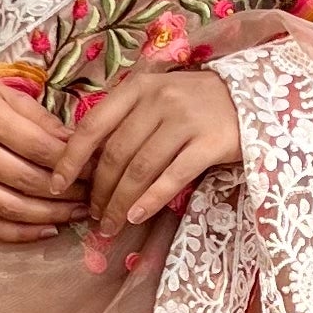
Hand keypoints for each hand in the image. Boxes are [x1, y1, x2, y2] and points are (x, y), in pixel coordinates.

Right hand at [0, 73, 81, 245]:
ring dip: (50, 216)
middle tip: (92, 194)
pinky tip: (46, 231)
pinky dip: (19, 234)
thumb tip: (76, 143)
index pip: (39, 147)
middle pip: (28, 180)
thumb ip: (39, 118)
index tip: (94, 168)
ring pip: (11, 208)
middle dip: (67, 192)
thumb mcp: (1, 94)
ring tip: (77, 214)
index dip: (72, 162)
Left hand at [59, 62, 243, 228]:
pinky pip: (173, 177)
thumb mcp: (158, 97)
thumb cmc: (197, 102)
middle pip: (116, 153)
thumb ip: (127, 120)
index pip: (93, 125)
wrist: (254, 97)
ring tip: (111, 225)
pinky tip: (137, 217)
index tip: (58, 186)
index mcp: (138, 87)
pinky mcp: (210, 143)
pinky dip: (151, 200)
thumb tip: (88, 161)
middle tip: (94, 216)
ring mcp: (186, 120)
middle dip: (100, 191)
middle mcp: (159, 99)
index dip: (71, 159)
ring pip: (141, 169)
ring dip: (121, 202)